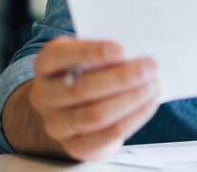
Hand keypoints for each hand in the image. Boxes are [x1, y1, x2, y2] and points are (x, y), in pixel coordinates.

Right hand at [27, 37, 159, 159]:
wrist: (75, 109)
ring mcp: (56, 124)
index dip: (90, 52)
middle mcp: (44, 95)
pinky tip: (149, 104)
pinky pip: (106, 135)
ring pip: (95, 115)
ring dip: (131, 99)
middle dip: (122, 78)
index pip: (58, 56)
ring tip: (153, 85)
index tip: (121, 50)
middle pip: (81, 88)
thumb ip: (106, 52)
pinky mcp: (75, 146)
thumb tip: (137, 53)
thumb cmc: (88, 73)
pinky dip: (133, 119)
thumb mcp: (90, 56)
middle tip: (150, 67)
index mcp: (45, 65)